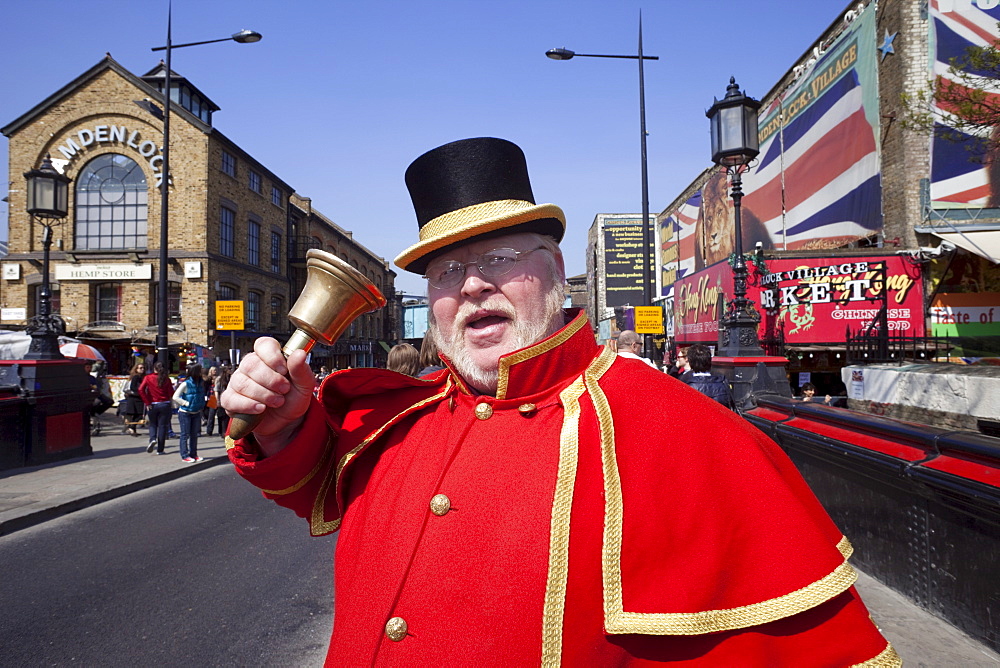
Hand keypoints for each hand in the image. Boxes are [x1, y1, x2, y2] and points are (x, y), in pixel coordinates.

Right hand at [220, 337, 314, 452]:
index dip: (272, 356)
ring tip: (278, 402)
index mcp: (269, 357)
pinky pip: (231, 399)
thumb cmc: (293, 398)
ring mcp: (238, 382)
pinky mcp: (231, 399)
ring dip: (263, 394)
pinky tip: (261, 409)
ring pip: (242, 382)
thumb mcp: (304, 384)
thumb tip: (300, 353)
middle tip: (284, 390)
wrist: (287, 421)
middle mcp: (250, 366)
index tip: (284, 370)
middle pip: (251, 364)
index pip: (263, 345)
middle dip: (271, 380)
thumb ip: (301, 369)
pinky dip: (248, 405)